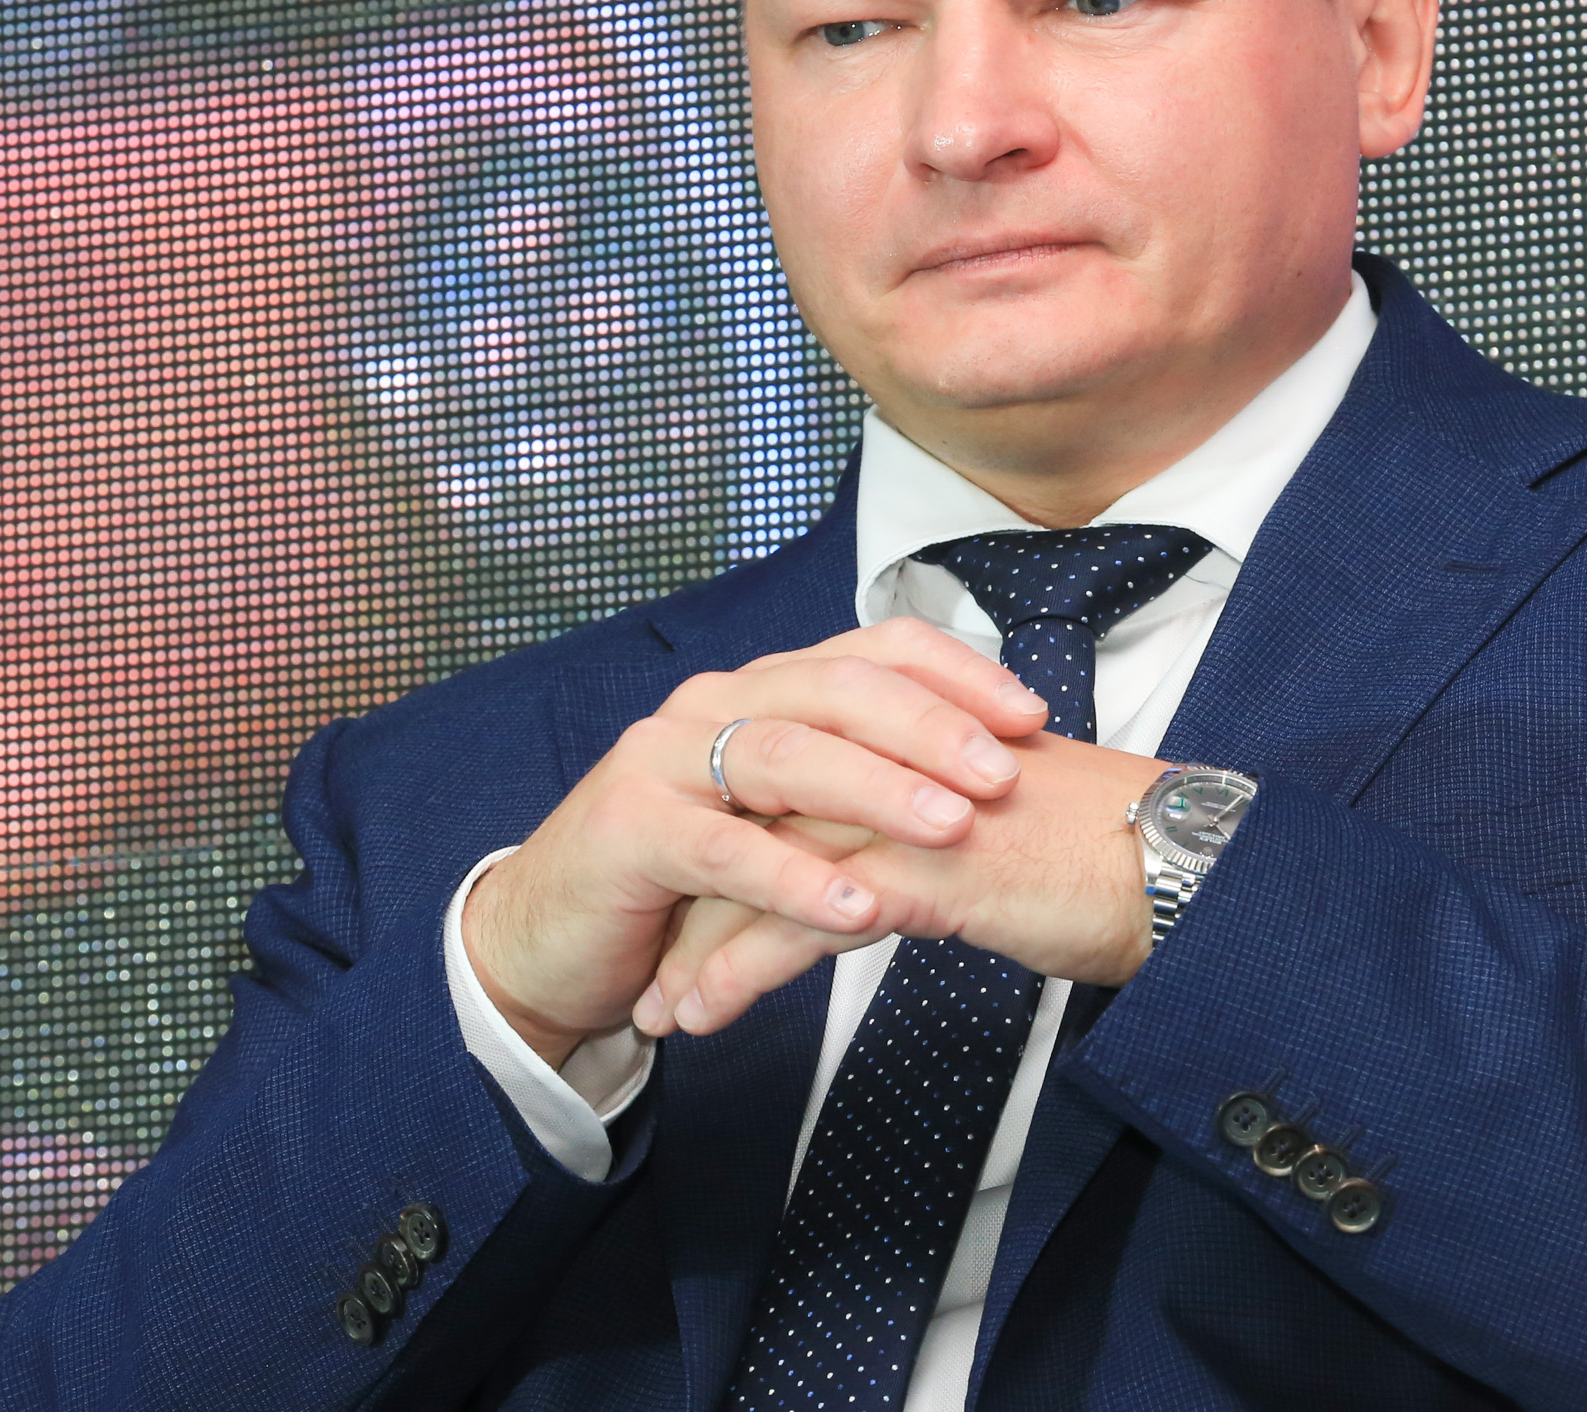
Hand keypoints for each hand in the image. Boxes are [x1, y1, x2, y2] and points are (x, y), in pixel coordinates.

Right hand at [461, 616, 1051, 1064]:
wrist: (554, 937)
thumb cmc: (686, 878)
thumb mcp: (785, 820)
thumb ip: (856, 789)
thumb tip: (985, 777)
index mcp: (764, 690)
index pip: (872, 649)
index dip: (956, 674)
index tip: (1032, 715)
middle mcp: (716, 706)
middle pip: (837, 688)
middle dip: (931, 726)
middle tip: (1005, 771)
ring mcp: (666, 761)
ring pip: (786, 756)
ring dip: (878, 791)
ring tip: (953, 827)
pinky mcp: (631, 831)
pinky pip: (726, 851)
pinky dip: (797, 880)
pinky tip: (859, 909)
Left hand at [634, 729, 1162, 1038]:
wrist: (1184, 870)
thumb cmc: (1111, 856)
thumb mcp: (1005, 828)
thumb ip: (938, 828)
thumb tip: (897, 866)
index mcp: (916, 740)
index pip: (790, 781)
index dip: (733, 847)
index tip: (689, 907)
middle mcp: (900, 761)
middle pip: (759, 819)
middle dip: (696, 901)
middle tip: (650, 967)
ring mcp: (910, 809)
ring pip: (767, 870)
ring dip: (702, 946)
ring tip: (664, 1013)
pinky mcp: (925, 868)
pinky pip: (805, 922)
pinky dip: (745, 970)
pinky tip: (708, 1012)